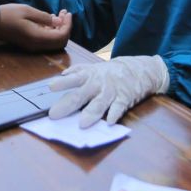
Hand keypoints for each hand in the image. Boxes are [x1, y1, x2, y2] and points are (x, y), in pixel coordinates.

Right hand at [0, 5, 71, 51]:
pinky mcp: (29, 44)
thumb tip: (58, 21)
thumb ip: (44, 17)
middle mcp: (37, 46)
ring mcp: (33, 46)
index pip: (62, 36)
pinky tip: (49, 19)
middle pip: (60, 42)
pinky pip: (46, 41)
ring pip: (54, 42)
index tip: (67, 12)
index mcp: (38, 38)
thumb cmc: (7, 15)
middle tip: (64, 13)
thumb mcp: (27, 11)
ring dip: (59, 29)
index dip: (68, 25)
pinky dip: (51, 31)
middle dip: (65, 27)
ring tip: (59, 14)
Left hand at [48, 55, 168, 127]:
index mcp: (89, 76)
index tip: (51, 87)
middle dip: (68, 105)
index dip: (63, 83)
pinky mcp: (125, 98)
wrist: (140, 69)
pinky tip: (109, 122)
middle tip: (54, 114)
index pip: (74, 78)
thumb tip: (63, 74)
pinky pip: (119, 107)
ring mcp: (111, 92)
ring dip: (91, 113)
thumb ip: (78, 71)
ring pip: (99, 103)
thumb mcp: (94, 68)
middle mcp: (98, 84)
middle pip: (81, 94)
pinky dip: (114, 114)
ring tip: (81, 123)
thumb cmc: (111, 72)